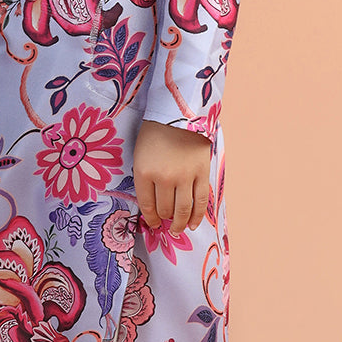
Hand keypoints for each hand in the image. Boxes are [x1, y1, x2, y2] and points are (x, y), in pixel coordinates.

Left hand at [133, 119, 211, 236]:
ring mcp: (184, 176)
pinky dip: (197, 216)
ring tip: (178, 229)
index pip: (146, 205)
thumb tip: (151, 205)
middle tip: (166, 223)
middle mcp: (164, 177)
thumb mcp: (140, 154)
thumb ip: (144, 179)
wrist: (179, 112)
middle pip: (165, 209)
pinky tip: (193, 224)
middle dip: (164, 218)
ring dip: (179, 223)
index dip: (150, 218)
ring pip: (182, 209)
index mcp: (144, 172)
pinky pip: (200, 201)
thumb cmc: (155, 133)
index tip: (152, 223)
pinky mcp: (202, 173)